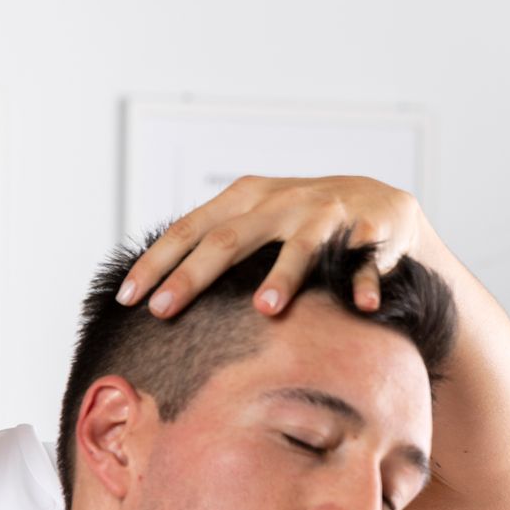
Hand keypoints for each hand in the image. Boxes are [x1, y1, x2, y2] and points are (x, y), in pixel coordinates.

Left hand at [115, 175, 423, 318]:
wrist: (382, 208)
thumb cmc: (300, 226)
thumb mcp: (253, 224)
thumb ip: (210, 248)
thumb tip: (147, 296)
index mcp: (245, 199)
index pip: (189, 230)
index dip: (155, 263)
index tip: (127, 299)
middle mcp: (281, 202)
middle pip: (229, 239)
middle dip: (193, 275)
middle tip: (163, 309)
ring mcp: (327, 215)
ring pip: (301, 246)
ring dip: (284, 275)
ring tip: (267, 307)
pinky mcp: (370, 232)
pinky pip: (364, 261)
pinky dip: (364, 283)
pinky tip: (362, 308)